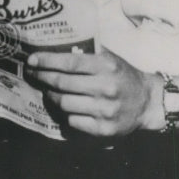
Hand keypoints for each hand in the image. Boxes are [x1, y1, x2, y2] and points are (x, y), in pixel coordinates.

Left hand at [24, 48, 155, 136]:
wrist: (148, 102)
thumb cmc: (123, 76)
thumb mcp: (109, 59)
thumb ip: (86, 53)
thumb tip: (53, 49)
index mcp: (106, 66)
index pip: (68, 62)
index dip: (46, 61)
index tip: (31, 60)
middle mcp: (106, 88)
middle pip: (61, 83)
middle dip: (42, 77)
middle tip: (33, 75)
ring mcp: (104, 110)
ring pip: (64, 103)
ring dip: (51, 96)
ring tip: (49, 91)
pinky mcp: (104, 129)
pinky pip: (72, 121)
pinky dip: (66, 114)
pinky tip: (67, 108)